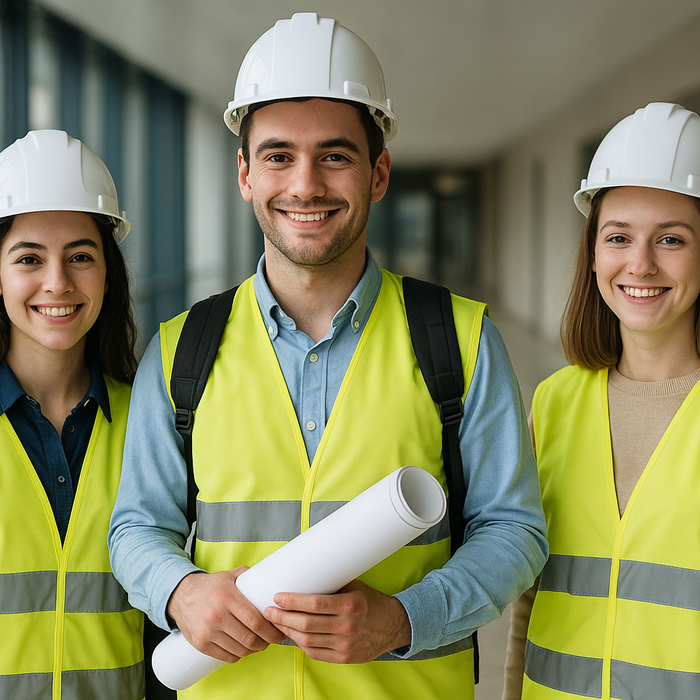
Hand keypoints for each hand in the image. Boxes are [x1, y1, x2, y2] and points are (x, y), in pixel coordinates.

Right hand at [167, 567, 285, 662]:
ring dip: (254, 650)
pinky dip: (239, 655)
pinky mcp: (200, 644)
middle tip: (272, 639)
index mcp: (227, 597)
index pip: (255, 620)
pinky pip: (226, 656)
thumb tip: (271, 577)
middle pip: (249, 638)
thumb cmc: (210, 586)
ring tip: (260, 644)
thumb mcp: (229, 575)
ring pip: (240, 650)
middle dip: (266, 642)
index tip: (280, 631)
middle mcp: (217, 615)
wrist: (181, 595)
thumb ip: (249, 576)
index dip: (271, 630)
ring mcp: (207, 632)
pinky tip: (245, 649)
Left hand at [264, 579, 411, 663]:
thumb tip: (303, 574)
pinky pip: (315, 653)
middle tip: (269, 611)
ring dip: (288, 631)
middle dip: (283, 617)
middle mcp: (347, 626)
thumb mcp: (354, 587)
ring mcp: (345, 645)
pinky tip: (292, 635)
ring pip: (307, 640)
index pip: (314, 604)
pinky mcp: (344, 658)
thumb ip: (331, 586)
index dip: (292, 601)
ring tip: (276, 622)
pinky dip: (301, 644)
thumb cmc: (369, 602)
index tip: (277, 597)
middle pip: (306, 624)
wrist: (392, 625)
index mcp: (350, 605)